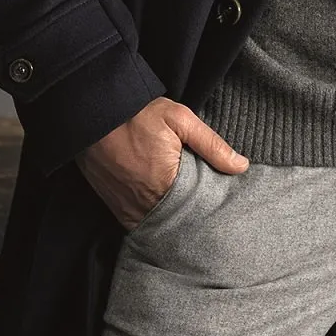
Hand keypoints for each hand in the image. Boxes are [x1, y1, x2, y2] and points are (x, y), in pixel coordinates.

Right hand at [75, 96, 248, 230]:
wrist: (93, 112)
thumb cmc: (138, 113)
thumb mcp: (180, 119)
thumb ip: (211, 145)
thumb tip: (241, 166)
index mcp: (165, 184)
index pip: (197, 210)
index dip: (208, 208)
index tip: (218, 204)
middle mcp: (143, 203)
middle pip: (177, 221)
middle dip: (190, 216)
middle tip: (203, 209)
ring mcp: (124, 208)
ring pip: (156, 224)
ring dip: (170, 219)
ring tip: (184, 208)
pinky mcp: (112, 206)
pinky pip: (136, 221)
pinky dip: (150, 217)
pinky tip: (160, 206)